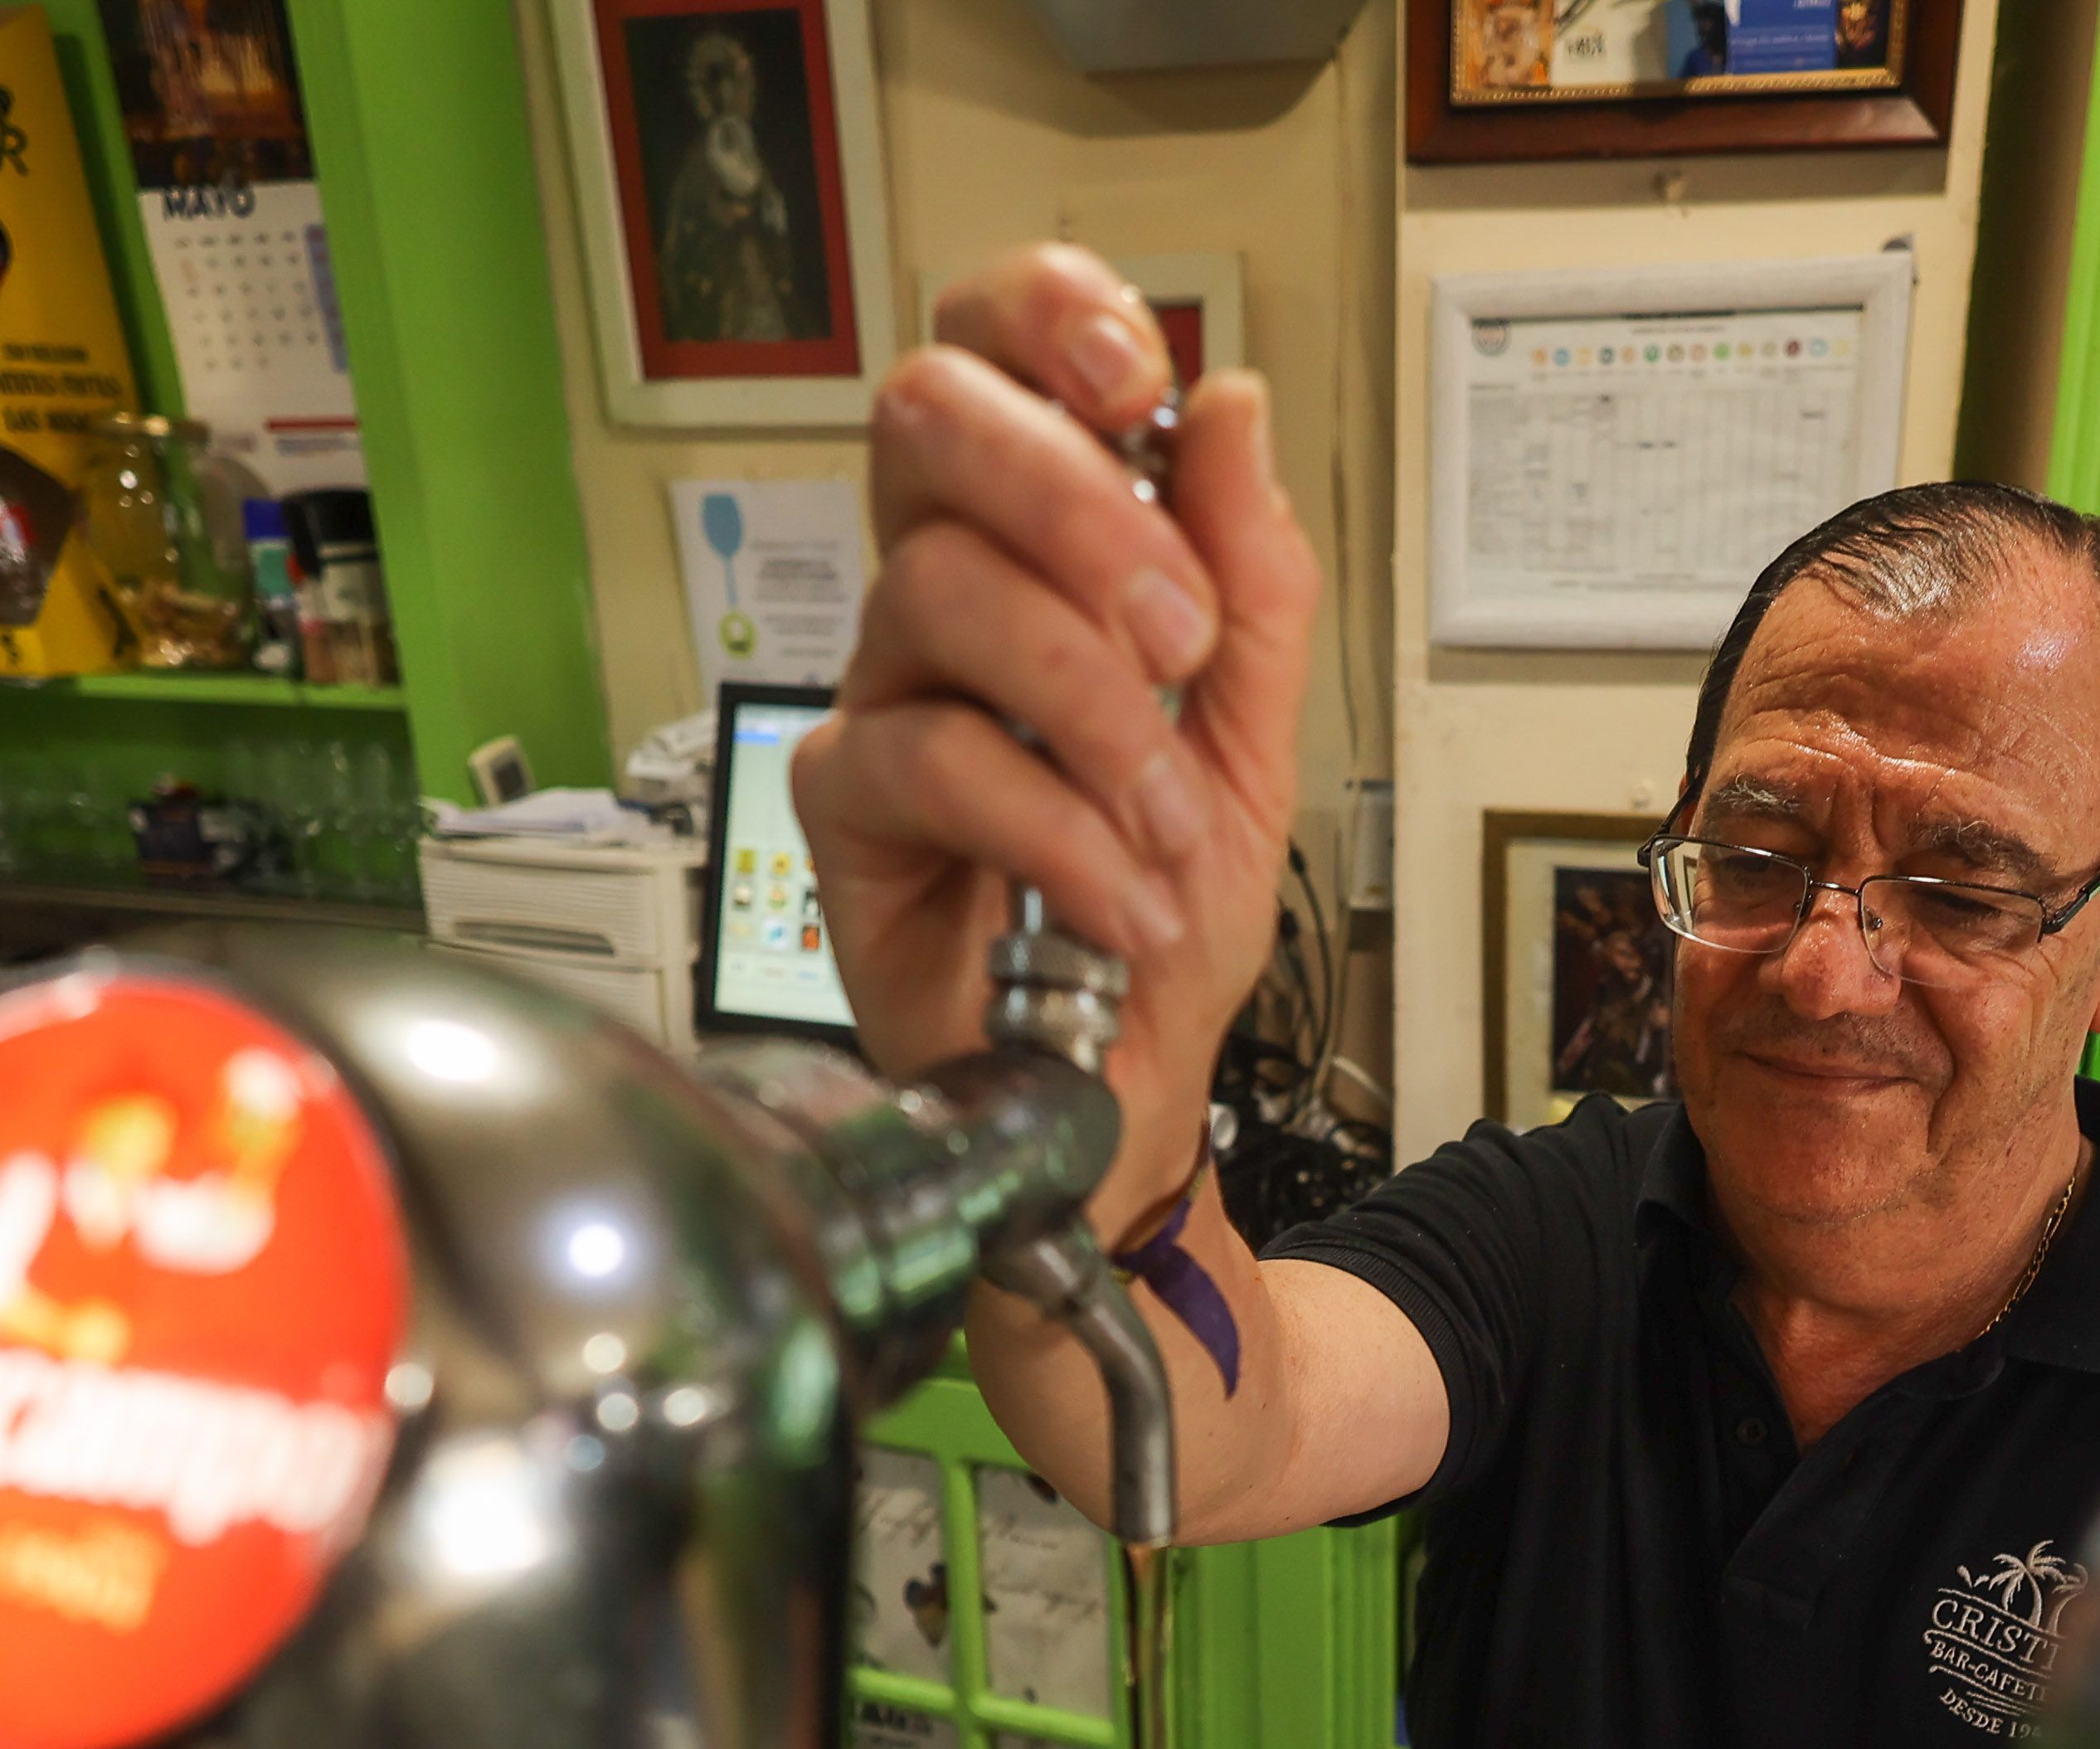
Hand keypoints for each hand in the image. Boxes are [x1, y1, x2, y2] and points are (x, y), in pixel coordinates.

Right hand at [789, 246, 1319, 1240]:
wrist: (1128, 1076)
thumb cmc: (1162, 908)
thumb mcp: (1256, 736)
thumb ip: (1254, 579)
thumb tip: (1236, 408)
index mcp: (1037, 545)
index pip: (990, 354)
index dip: (1044, 321)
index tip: (1141, 383)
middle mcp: (942, 594)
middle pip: (930, 422)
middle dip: (1079, 504)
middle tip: (1181, 633)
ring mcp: (881, 689)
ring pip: (941, 591)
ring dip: (1095, 710)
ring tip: (1168, 822)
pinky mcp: (843, 802)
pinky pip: (932, 758)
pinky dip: (1058, 829)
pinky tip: (1119, 892)